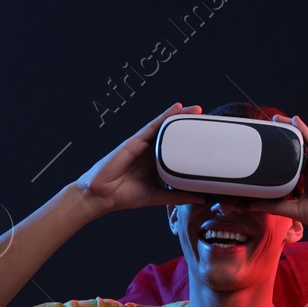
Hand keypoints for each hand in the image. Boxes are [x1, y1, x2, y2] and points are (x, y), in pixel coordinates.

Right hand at [72, 103, 207, 216]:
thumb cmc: (124, 195)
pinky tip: (177, 108)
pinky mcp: (135, 141)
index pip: (175, 148)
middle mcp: (150, 152)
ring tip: (197, 110)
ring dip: (180, 116)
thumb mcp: (158, 195)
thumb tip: (200, 198)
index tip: (206, 136)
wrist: (102, 195)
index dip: (190, 141)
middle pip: (172, 134)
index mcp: (155, 163)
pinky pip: (153, 126)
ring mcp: (142, 145)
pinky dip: (165, 116)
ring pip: (165, 126)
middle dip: (188, 125)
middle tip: (206, 118)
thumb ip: (178, 196)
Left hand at [255, 115, 307, 247]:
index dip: (280, 150)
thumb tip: (253, 205)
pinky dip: (305, 132)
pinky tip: (296, 122)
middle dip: (285, 135)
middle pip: (298, 147)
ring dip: (292, 128)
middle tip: (268, 124)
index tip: (266, 144)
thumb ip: (275, 206)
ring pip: (305, 141)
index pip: (292, 160)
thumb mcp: (295, 210)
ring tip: (278, 119)